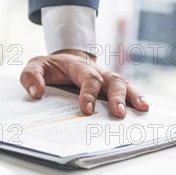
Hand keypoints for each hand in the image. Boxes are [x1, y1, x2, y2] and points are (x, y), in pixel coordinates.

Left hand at [20, 49, 148, 117]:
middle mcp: (97, 71)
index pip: (87, 78)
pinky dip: (137, 97)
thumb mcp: (36, 66)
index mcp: (78, 66)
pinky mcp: (110, 87)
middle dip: (116, 97)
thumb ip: (32, 76)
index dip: (88, 93)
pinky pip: (127, 91)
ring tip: (142, 109)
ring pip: (123, 84)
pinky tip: (144, 108)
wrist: (63, 61)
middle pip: (111, 80)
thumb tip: (36, 93)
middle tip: (119, 113)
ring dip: (133, 96)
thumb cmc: (50, 67)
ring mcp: (106, 78)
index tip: (86, 109)